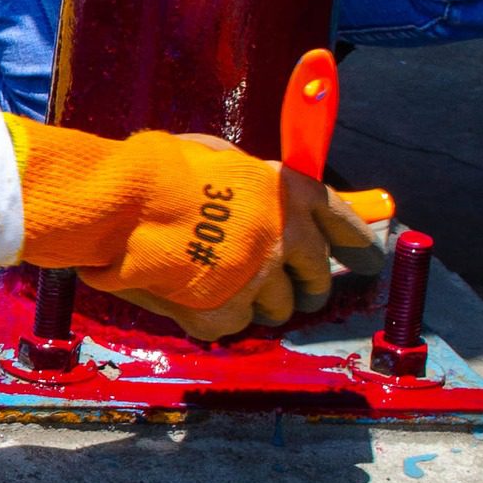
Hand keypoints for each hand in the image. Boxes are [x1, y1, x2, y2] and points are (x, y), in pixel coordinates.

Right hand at [9, 118, 387, 341]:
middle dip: (302, 284)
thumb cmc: (157, 169)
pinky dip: (212, 313)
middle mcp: (287, 240)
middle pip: (316, 279)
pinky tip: (185, 291)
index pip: (346, 225)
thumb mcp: (217, 157)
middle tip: (274, 281)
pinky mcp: (226, 314)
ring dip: (254, 299)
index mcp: (289, 193)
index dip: (359, 246)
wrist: (116, 203)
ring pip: (276, 309)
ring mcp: (259, 281)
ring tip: (214, 279)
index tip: (366, 262)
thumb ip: (252, 184)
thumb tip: (264, 201)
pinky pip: (232, 325)